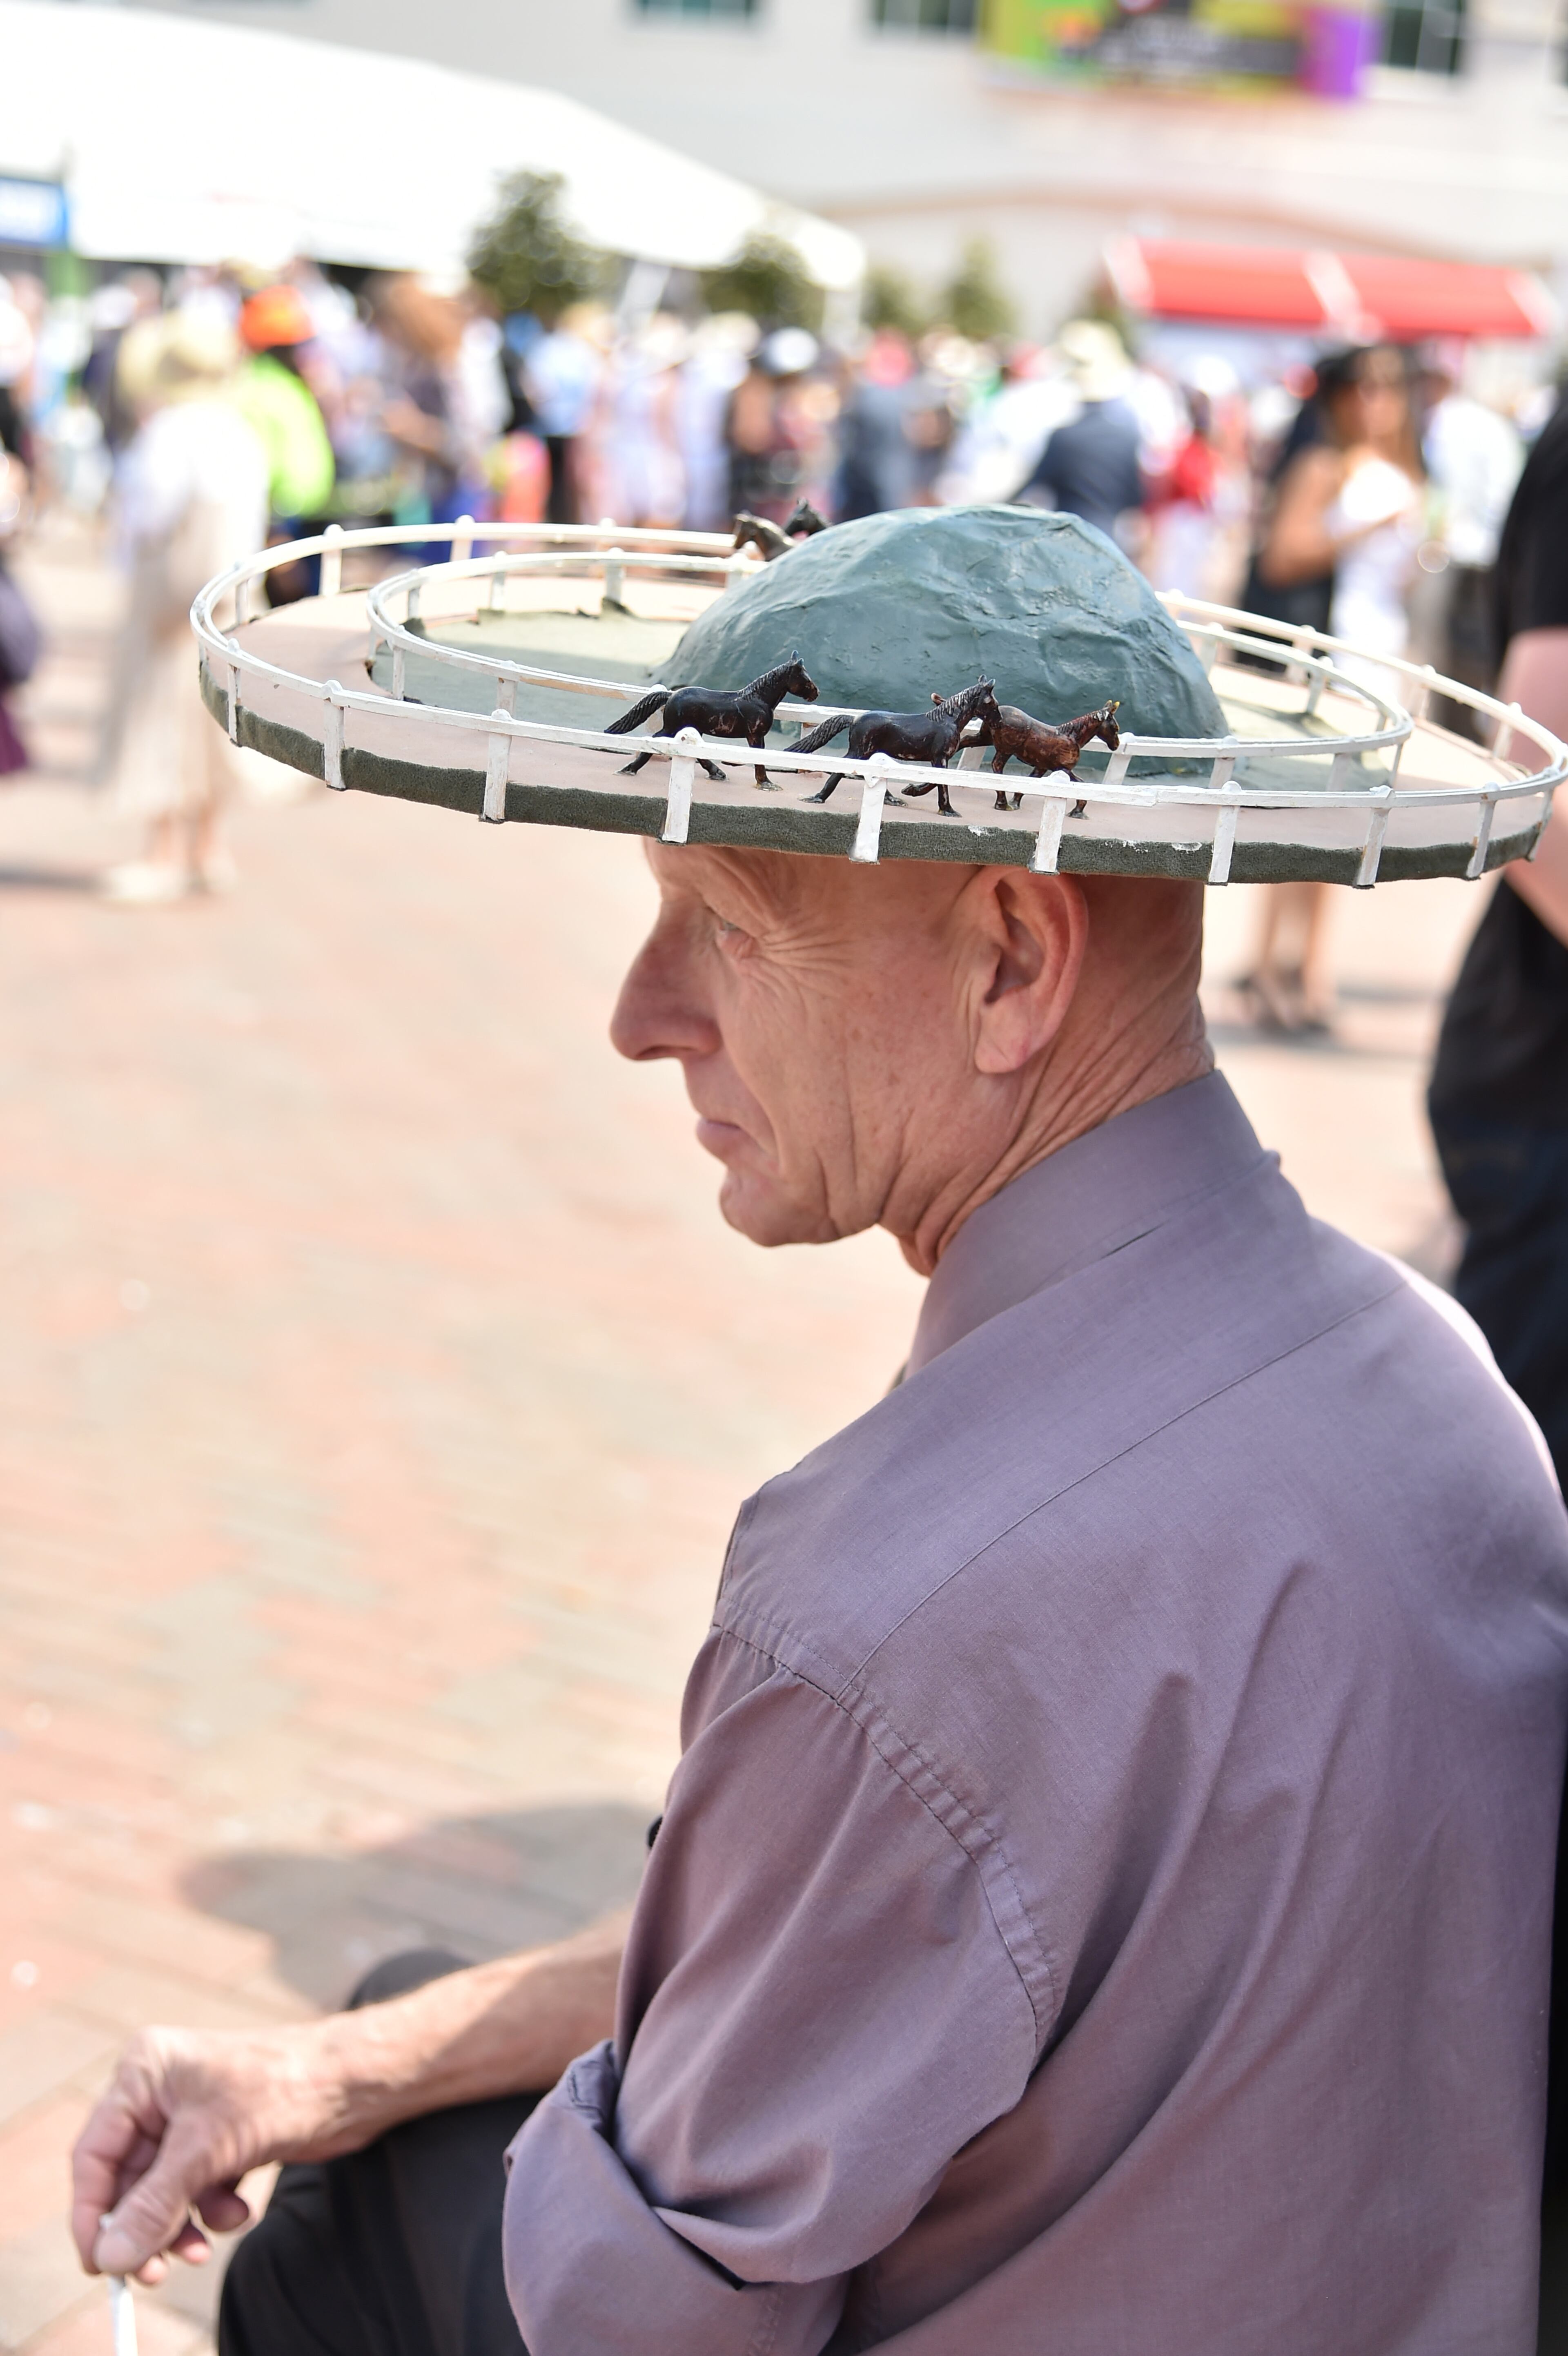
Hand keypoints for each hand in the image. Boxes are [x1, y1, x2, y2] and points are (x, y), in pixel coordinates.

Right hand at [71, 2020, 346, 2283]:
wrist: (353, 2083)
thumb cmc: (281, 2089)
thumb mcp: (209, 2149)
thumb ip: (155, 2204)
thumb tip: (111, 2257)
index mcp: (145, 2072)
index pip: (95, 2154)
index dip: (91, 2213)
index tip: (99, 2265)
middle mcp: (161, 2092)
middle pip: (127, 2180)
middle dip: (141, 2228)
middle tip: (152, 2274)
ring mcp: (192, 2118)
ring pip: (161, 2193)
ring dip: (178, 2226)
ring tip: (201, 2248)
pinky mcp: (221, 2141)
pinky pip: (195, 2192)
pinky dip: (211, 2210)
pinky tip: (239, 2209)